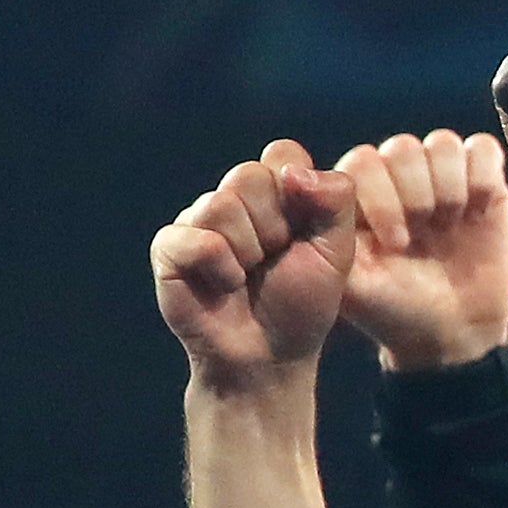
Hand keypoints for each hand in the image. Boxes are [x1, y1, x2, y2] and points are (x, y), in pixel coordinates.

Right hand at [154, 145, 361, 384]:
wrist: (271, 352)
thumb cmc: (304, 301)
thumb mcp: (337, 250)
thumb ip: (335, 200)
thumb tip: (292, 170)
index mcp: (275, 190)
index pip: (283, 155)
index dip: (301, 198)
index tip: (305, 235)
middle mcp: (233, 198)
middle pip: (248, 176)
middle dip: (274, 227)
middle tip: (274, 259)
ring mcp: (198, 220)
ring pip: (220, 204)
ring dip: (248, 251)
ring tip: (249, 274)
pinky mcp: (169, 247)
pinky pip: (195, 239)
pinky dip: (221, 269)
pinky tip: (225, 285)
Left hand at [329, 129, 507, 372]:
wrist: (448, 334)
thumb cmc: (390, 310)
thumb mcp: (346, 281)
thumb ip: (321, 229)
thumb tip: (297, 174)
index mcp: (358, 197)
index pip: (364, 161)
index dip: (382, 197)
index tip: (395, 244)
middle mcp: (397, 181)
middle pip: (404, 148)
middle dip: (418, 196)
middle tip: (425, 235)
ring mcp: (441, 180)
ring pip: (443, 144)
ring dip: (450, 187)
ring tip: (452, 224)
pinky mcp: (485, 185)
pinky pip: (483, 149)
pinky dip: (482, 176)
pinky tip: (478, 212)